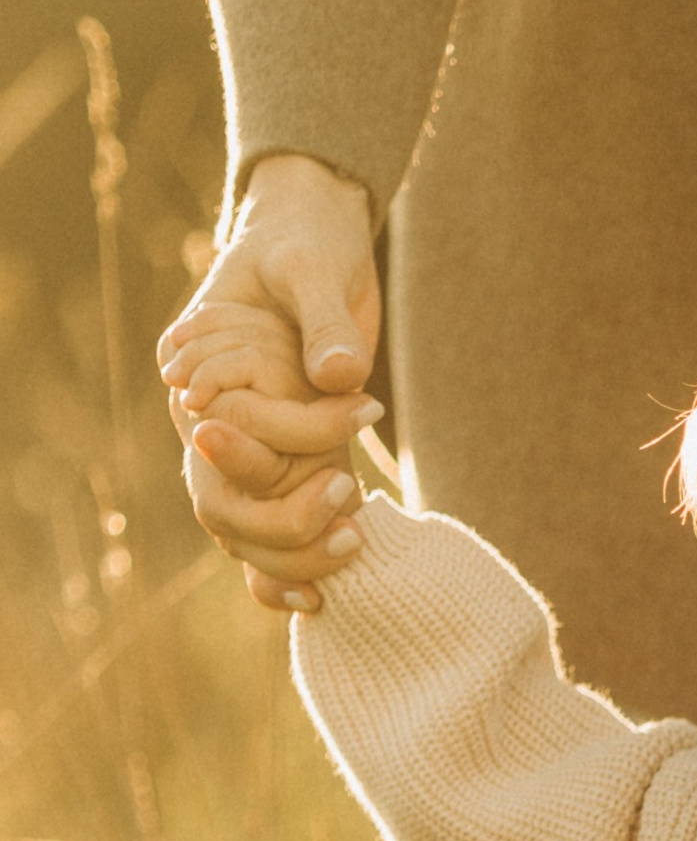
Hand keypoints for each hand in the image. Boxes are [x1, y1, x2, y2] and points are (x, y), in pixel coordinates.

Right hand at [157, 155, 382, 612]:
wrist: (319, 240)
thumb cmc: (305, 239)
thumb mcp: (311, 266)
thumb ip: (324, 321)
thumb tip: (341, 377)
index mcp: (199, 371)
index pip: (212, 439)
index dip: (257, 463)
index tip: (329, 469)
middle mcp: (213, 417)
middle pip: (221, 501)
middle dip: (280, 520)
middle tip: (349, 508)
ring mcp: (249, 444)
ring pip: (244, 528)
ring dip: (293, 552)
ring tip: (354, 546)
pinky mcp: (287, 459)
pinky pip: (270, 530)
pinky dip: (290, 568)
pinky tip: (322, 600)